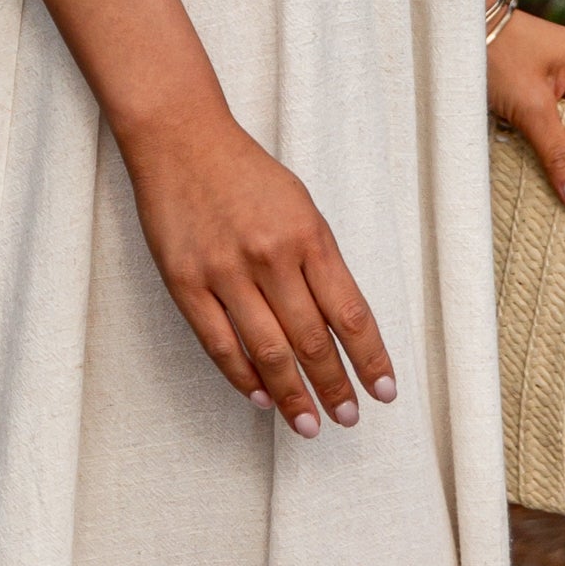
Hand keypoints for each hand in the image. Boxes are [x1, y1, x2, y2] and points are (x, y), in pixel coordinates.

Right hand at [124, 102, 395, 435]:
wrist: (181, 141)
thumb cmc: (246, 175)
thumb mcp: (301, 208)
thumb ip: (320, 263)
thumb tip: (340, 327)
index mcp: (309, 236)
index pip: (350, 314)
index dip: (370, 359)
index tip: (383, 391)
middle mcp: (270, 257)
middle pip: (312, 341)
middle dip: (334, 387)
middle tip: (348, 417)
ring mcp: (225, 272)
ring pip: (268, 352)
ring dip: (293, 395)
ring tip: (310, 424)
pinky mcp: (186, 283)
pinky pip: (220, 344)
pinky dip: (243, 377)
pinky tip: (262, 397)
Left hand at [487, 3, 564, 213]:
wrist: (451, 29)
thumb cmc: (496, 55)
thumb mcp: (530, 108)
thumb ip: (558, 154)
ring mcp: (557, 76)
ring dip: (556, 152)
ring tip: (558, 194)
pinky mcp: (534, 85)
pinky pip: (547, 121)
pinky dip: (540, 141)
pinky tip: (537, 168)